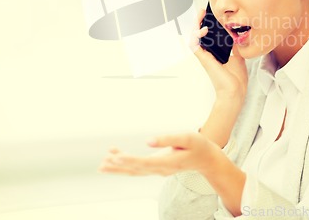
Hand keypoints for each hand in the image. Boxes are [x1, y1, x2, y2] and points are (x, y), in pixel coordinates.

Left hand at [98, 132, 219, 176]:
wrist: (206, 158)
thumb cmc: (197, 145)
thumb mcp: (187, 137)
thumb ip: (167, 138)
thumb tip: (148, 141)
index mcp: (168, 162)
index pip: (145, 163)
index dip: (130, 161)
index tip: (116, 157)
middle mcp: (161, 169)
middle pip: (136, 170)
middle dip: (118, 167)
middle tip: (103, 163)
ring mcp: (158, 169)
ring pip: (134, 171)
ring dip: (118, 167)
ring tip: (103, 164)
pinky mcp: (156, 166)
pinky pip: (138, 167)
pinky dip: (126, 163)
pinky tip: (116, 155)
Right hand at [191, 8, 247, 102]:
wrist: (235, 91)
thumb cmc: (236, 79)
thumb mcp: (239, 57)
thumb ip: (236, 47)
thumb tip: (238, 37)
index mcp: (215, 53)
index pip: (208, 36)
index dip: (207, 25)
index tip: (210, 15)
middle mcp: (207, 54)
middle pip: (199, 34)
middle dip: (199, 21)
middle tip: (202, 11)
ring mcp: (204, 56)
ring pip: (194, 37)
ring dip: (195, 25)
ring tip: (200, 15)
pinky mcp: (203, 59)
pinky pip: (194, 45)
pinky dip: (196, 36)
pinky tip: (202, 29)